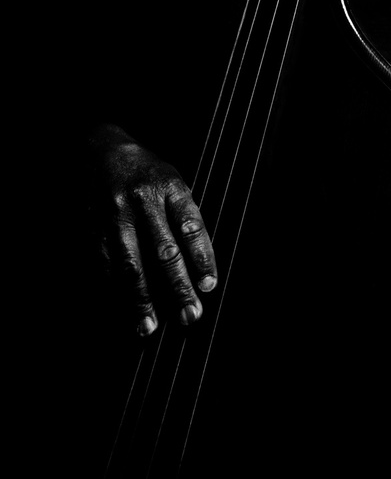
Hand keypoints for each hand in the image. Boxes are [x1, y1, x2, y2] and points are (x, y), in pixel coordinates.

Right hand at [87, 124, 216, 336]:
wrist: (101, 152)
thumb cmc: (147, 174)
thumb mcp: (173, 184)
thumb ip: (184, 219)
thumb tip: (198, 269)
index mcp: (170, 188)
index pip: (191, 227)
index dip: (202, 258)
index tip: (208, 286)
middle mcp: (143, 201)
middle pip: (164, 251)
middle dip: (178, 287)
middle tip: (189, 316)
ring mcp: (116, 215)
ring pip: (131, 264)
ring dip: (142, 300)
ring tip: (150, 326)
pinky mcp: (94, 227)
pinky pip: (106, 265)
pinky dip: (115, 292)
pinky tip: (123, 310)